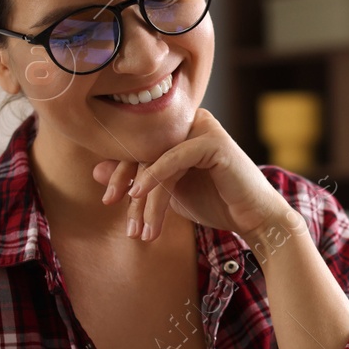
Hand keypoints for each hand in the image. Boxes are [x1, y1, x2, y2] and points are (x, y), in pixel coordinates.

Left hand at [92, 109, 292, 243]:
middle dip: (125, 182)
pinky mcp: (213, 140)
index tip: (108, 199)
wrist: (254, 218)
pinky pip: (175, 157)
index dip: (120, 171)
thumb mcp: (167, 193)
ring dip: (144, 196)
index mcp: (180, 129)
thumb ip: (136, 179)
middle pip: (144, 148)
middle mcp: (191, 122)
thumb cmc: (215, 203)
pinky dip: (155, 177)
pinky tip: (139, 195)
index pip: (139, 145)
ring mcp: (203, 127)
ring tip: (139, 226)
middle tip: (115, 211)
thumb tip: (95, 171)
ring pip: (157, 158)